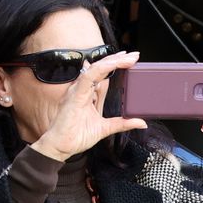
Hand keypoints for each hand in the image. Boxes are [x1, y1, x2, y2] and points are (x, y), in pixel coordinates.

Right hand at [30, 52, 147, 161]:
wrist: (61, 147)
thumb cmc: (76, 136)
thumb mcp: (105, 128)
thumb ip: (122, 123)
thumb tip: (141, 122)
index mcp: (87, 94)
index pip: (103, 75)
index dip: (115, 65)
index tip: (130, 60)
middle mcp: (81, 89)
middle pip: (100, 68)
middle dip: (117, 60)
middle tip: (133, 55)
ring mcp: (76, 91)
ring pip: (95, 69)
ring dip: (111, 62)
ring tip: (127, 58)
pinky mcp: (74, 96)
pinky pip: (87, 78)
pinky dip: (99, 70)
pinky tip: (111, 65)